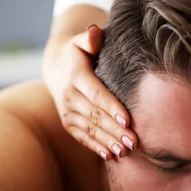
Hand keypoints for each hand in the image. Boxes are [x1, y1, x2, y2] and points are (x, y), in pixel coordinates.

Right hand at [44, 24, 137, 160]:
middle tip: (135, 141)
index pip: (96, 94)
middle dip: (115, 130)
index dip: (111, 107)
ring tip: (125, 152)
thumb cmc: (78, 52)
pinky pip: (83, 138)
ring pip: (90, 130)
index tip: (127, 119)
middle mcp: (69, 97)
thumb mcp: (81, 41)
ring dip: (108, 142)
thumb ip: (90, 38)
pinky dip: (96, 147)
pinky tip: (111, 156)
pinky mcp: (68, 123)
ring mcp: (68, 112)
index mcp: (76, 77)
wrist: (55, 68)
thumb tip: (95, 33)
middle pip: (96, 116)